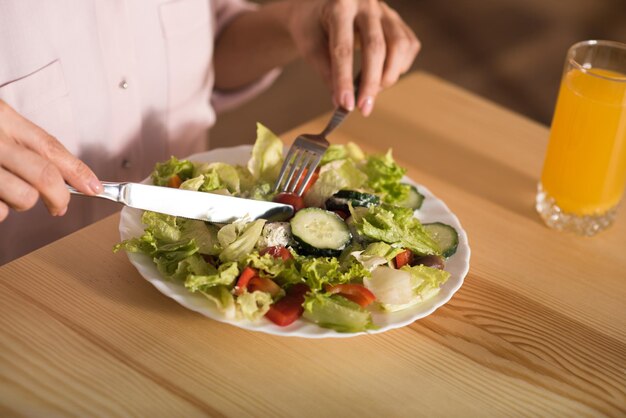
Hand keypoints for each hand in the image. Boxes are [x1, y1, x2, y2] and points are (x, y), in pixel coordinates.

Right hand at [0, 100, 101, 221]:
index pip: (51, 146)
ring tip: (8, 193)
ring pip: (25, 198)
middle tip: (60, 206)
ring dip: (22, 204)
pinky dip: (1, 211)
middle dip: (61, 197)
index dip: (78, 171)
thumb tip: (63, 176)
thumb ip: (25, 144)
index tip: (95, 187)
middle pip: (45, 175)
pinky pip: (0, 212)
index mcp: (4, 119)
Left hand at [286, 0, 419, 115]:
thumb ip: (325, 71)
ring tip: (373, 91)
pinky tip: (384, 75)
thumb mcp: (309, 44)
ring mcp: (385, 10)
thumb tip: (342, 102)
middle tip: (364, 109)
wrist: (321, 6)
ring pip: (399, 45)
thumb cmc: (313, 26)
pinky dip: (400, 66)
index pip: (343, 48)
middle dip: (371, 83)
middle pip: (376, 47)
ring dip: (389, 75)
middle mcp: (366, 3)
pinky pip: (409, 45)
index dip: (344, 79)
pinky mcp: (397, 19)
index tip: (346, 105)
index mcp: (339, 6)